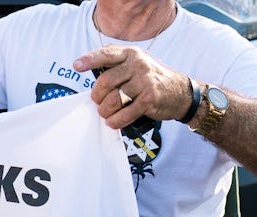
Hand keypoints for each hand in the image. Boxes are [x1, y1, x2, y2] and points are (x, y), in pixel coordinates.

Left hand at [73, 45, 190, 128]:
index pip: (107, 54)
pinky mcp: (149, 99)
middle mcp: (138, 65)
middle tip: (98, 103)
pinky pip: (126, 113)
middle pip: (106, 81)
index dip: (89, 59)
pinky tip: (113, 122)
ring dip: (105, 111)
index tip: (76, 66)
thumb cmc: (153, 81)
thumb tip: (95, 80)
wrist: (180, 93)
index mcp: (131, 54)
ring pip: (114, 99)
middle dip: (97, 96)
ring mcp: (144, 82)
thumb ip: (118, 68)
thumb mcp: (137, 66)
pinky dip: (116, 121)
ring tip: (106, 114)